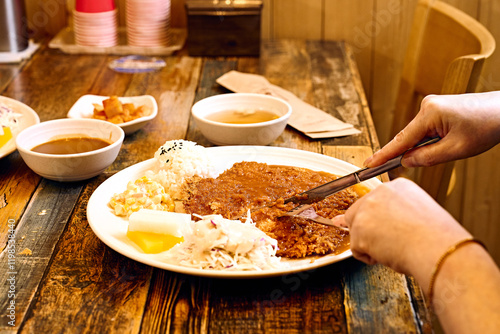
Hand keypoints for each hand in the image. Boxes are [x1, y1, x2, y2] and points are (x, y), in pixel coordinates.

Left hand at [333, 178, 470, 285]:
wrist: (437, 249)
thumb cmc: (436, 238)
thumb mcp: (421, 213)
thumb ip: (398, 212)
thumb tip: (385, 224)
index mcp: (397, 186)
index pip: (376, 202)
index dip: (379, 219)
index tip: (390, 229)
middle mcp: (379, 193)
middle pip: (359, 213)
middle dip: (368, 230)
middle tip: (389, 242)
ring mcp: (366, 209)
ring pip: (356, 231)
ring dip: (370, 244)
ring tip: (394, 248)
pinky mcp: (359, 229)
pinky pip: (357, 249)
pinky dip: (369, 258)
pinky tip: (387, 254)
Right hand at [364, 92, 499, 167]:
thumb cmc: (487, 126)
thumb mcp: (456, 149)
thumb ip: (427, 158)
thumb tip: (407, 161)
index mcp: (429, 114)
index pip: (401, 140)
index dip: (384, 154)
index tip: (368, 163)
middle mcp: (427, 107)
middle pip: (408, 137)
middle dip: (408, 153)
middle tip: (402, 167)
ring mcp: (432, 106)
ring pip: (418, 135)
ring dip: (425, 147)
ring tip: (450, 148)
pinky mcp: (438, 109)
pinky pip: (426, 130)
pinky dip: (429, 141)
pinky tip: (445, 144)